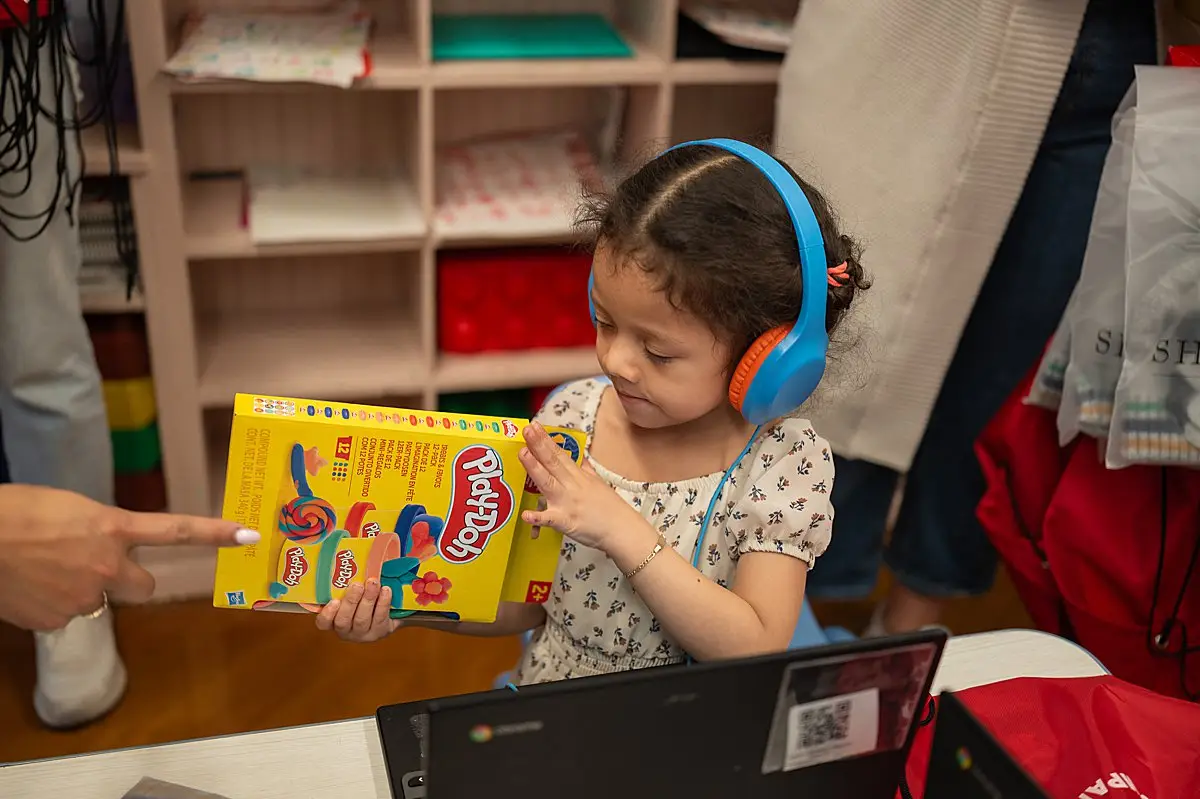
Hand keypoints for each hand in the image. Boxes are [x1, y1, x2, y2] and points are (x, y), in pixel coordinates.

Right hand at [0, 484, 258, 630]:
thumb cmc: (15, 512)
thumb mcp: (70, 510)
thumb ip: (98, 532)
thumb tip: (99, 551)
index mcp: (113, 528)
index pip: (176, 530)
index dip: (215, 534)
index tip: (248, 535)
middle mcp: (108, 566)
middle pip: (144, 586)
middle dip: (128, 580)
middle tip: (98, 566)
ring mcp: (84, 596)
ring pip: (98, 601)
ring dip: (81, 590)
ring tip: (44, 569)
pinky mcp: (57, 621)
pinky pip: (63, 616)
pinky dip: (48, 605)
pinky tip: (27, 586)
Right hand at [314, 580, 397, 641]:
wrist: (388, 611)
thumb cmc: (362, 597)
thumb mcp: (350, 592)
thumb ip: (344, 583)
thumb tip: (344, 562)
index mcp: (333, 621)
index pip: (323, 623)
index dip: (326, 614)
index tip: (333, 601)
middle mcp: (346, 631)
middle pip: (344, 620)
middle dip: (350, 601)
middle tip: (357, 585)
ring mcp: (363, 634)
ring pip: (362, 619)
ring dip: (368, 599)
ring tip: (373, 583)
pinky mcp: (381, 632)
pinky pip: (380, 618)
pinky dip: (383, 603)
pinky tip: (386, 590)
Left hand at [518, 422, 635, 551]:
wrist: (622, 529)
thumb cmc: (610, 509)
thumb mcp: (598, 483)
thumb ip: (587, 470)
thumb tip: (582, 459)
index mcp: (578, 476)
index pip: (560, 454)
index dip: (546, 439)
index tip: (535, 426)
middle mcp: (571, 486)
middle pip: (553, 462)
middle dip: (538, 445)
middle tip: (527, 430)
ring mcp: (567, 503)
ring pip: (548, 483)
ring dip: (535, 468)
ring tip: (523, 454)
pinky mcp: (566, 522)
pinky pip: (549, 519)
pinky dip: (538, 518)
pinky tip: (526, 514)